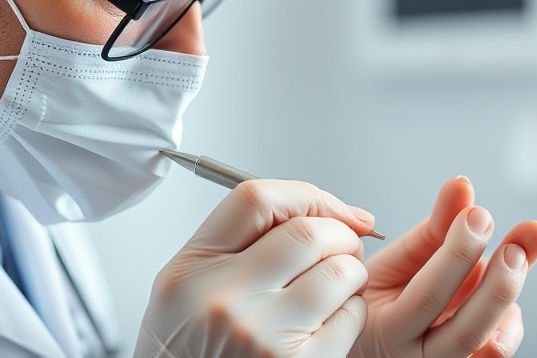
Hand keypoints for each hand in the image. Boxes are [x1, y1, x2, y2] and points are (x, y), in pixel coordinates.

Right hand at [134, 179, 377, 357]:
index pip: (255, 200)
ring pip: (340, 272)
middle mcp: (222, 301)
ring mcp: (262, 337)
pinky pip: (352, 316)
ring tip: (336, 286)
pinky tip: (329, 322)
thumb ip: (232, 245)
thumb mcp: (184, 291)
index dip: (305, 195)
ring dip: (352, 272)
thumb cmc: (189, 356)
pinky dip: (352, 311)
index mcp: (190, 273)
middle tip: (343, 246)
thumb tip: (315, 211)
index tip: (330, 207)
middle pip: (307, 233)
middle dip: (341, 233)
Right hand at [349, 177, 536, 357]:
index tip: (477, 214)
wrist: (375, 340)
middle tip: (515, 246)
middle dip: (497, 285)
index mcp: (387, 331)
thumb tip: (462, 185)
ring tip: (522, 252)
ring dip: (509, 298)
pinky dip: (510, 325)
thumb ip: (435, 228)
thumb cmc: (381, 297)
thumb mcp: (398, 261)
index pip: (427, 296)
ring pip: (487, 345)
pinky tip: (513, 294)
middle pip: (467, 330)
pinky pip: (494, 353)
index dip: (456, 254)